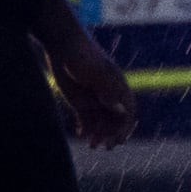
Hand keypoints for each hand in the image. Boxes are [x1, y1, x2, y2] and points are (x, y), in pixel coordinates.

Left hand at [44, 20, 137, 146]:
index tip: (119, 139)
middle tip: (105, 146)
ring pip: (100, 122)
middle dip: (111, 135)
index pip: (127, 112)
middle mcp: (108, 95)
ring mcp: (95, 99)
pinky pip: (86, 119)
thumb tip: (121, 111)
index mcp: (118, 87)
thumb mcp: (96, 73)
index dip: (125, 127)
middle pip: (114, 120)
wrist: (63, 45)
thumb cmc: (83, 55)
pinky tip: (81, 135)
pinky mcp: (81, 101)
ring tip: (91, 145)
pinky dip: (86, 129)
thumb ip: (108, 91)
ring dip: (98, 134)